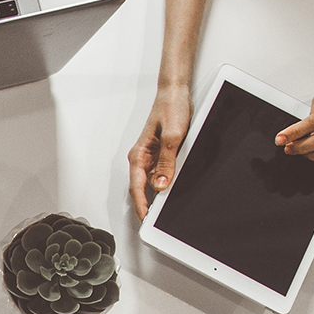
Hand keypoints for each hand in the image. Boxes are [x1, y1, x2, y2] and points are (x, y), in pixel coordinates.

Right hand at [128, 82, 192, 215]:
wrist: (175, 93)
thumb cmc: (169, 108)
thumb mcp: (173, 137)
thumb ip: (167, 163)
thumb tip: (162, 184)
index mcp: (138, 155)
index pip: (136, 187)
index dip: (140, 205)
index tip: (145, 219)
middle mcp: (142, 158)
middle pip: (144, 188)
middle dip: (150, 203)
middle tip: (158, 218)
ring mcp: (152, 156)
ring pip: (155, 181)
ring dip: (163, 190)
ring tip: (171, 201)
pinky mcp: (162, 153)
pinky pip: (163, 172)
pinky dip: (169, 179)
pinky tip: (177, 181)